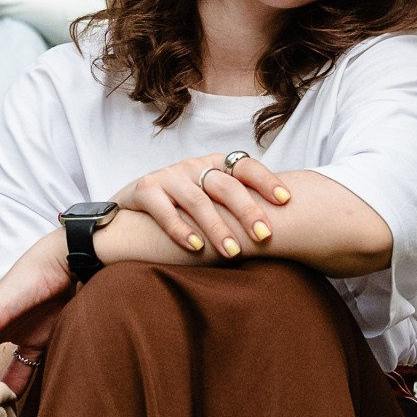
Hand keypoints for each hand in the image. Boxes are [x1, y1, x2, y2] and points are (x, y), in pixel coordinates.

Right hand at [114, 150, 292, 259]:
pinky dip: (181, 230)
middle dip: (247, 211)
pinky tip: (196, 247)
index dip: (266, 180)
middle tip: (264, 236)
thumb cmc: (181, 206)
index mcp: (215, 164)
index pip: (245, 166)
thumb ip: (236, 203)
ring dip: (217, 228)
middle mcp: (194, 166)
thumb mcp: (209, 198)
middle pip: (226, 186)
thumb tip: (280, 225)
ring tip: (233, 252)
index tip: (286, 200)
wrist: (130, 206)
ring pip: (198, 202)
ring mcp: (169, 176)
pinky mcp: (145, 189)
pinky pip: (165, 210)